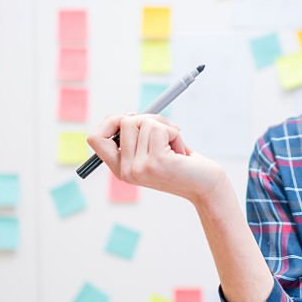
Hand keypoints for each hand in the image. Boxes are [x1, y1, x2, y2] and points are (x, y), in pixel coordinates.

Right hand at [86, 113, 226, 204]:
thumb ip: (138, 137)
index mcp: (120, 168)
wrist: (206, 187)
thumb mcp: (153, 151)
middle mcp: (126, 171)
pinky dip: (174, 132)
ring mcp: (139, 167)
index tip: (132, 118)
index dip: (111, 121)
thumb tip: (129, 115)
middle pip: (124, 122)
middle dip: (148, 118)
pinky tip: (181, 151)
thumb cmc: (183, 166)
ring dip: (165, 127)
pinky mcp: (156, 162)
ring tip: (175, 146)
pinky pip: (159, 129)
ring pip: (144, 122)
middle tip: (165, 131)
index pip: (95, 138)